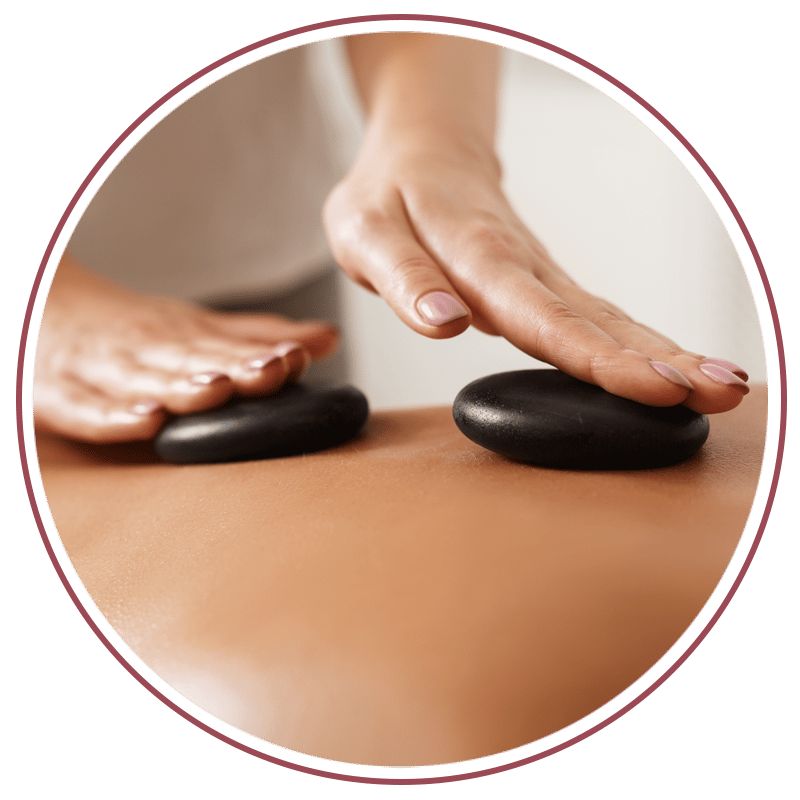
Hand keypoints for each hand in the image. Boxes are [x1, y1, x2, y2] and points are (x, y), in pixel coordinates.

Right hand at [33, 251, 338, 441]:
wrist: (38, 310)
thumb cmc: (133, 332)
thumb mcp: (196, 328)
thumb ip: (258, 338)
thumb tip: (329, 338)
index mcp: (181, 336)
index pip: (226, 347)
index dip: (262, 354)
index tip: (297, 358)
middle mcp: (146, 351)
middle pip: (193, 360)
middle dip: (234, 366)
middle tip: (272, 371)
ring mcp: (103, 371)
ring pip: (145, 380)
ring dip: (182, 386)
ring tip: (216, 391)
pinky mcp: (61, 394)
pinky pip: (86, 409)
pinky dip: (113, 415)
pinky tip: (145, 422)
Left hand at [323, 129, 748, 413]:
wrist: (422, 153)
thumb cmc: (387, 198)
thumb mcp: (365, 232)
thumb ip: (404, 277)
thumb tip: (447, 323)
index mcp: (475, 255)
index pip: (541, 315)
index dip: (595, 356)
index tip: (654, 387)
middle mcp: (521, 266)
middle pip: (593, 318)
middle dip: (657, 359)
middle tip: (719, 391)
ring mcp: (540, 275)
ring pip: (606, 316)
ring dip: (665, 351)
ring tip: (724, 384)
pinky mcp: (545, 284)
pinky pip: (597, 316)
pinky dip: (642, 342)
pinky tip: (681, 369)